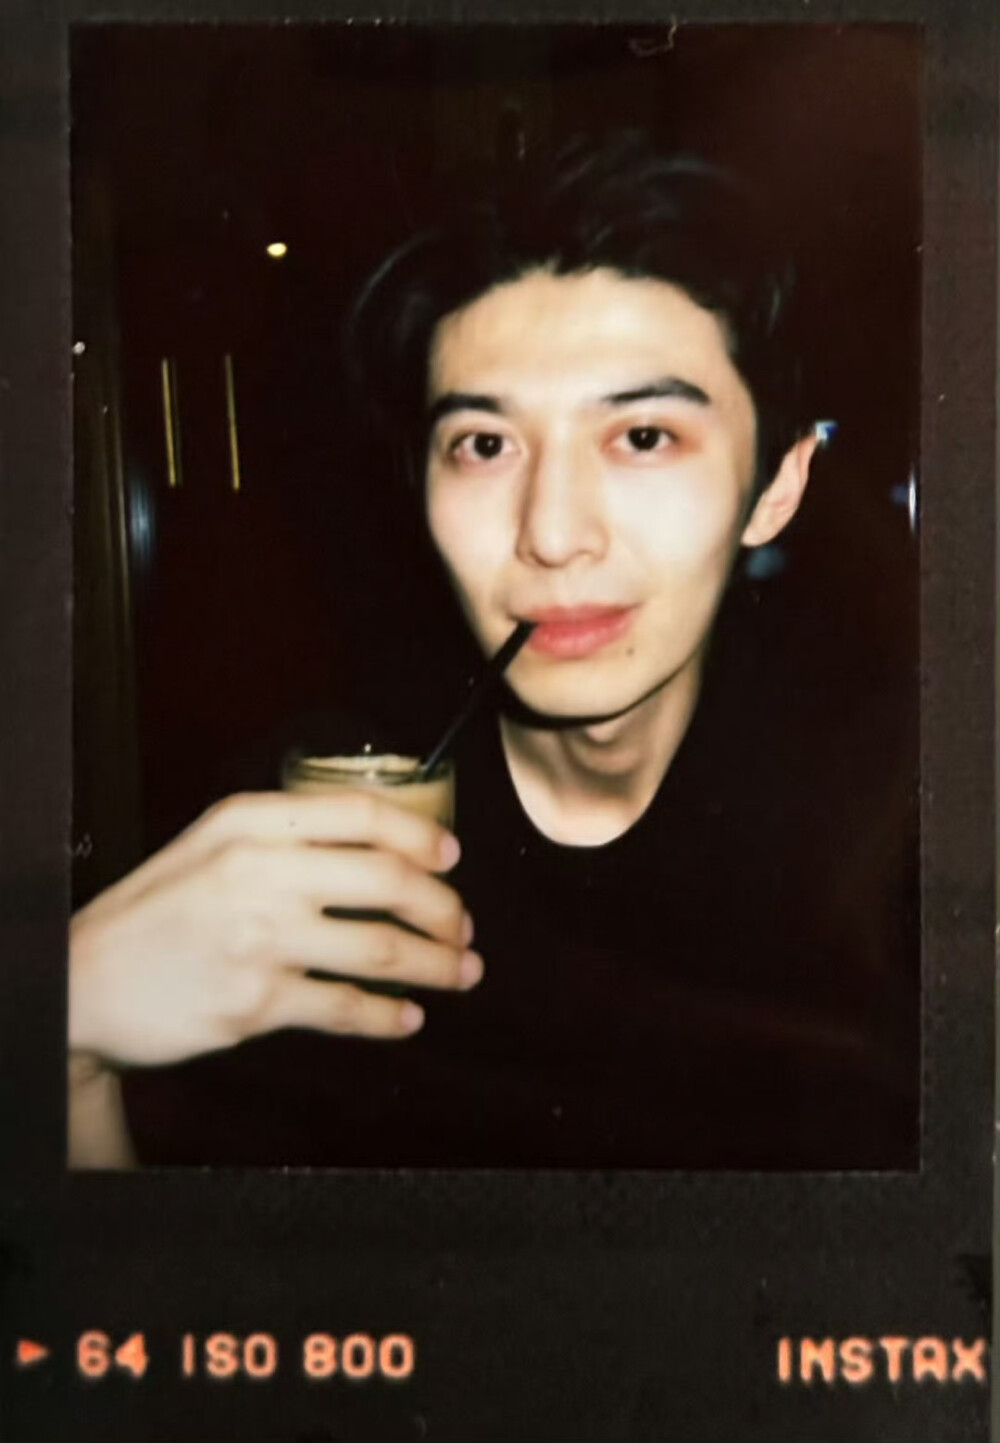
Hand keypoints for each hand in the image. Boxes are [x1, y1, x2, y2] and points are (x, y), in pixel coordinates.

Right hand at [69, 791, 479, 1069]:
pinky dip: (388, 1017)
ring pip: (382, 948)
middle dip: (443, 907)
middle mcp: (258, 872)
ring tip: (462, 973)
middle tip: (464, 926)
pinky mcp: (255, 1003)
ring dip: (437, 964)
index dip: (421, 833)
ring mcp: (259, 938)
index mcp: (249, 824)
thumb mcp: (207, 849)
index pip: (360, 813)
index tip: (452, 858)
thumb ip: (281, 840)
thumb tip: (375, 849)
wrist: (83, 985)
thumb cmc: (155, 914)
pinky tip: (408, 1021)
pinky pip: (346, 1007)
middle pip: (388, 879)